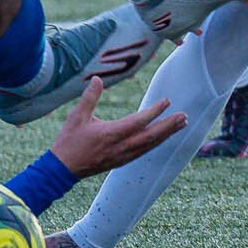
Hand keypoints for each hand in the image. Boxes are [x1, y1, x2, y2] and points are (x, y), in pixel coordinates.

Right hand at [49, 77, 186, 176]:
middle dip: (168, 126)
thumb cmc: (69, 141)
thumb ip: (89, 97)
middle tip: (184, 116)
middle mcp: (120, 147)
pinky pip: (144, 152)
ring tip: (180, 124)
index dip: (154, 112)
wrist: (63, 169)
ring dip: (166, 134)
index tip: (167, 101)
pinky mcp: (121, 161)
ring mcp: (122, 156)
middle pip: (150, 136)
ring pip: (150, 145)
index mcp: (110, 134)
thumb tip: (97, 78)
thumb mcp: (76, 117)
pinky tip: (163, 137)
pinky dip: (156, 143)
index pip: (138, 122)